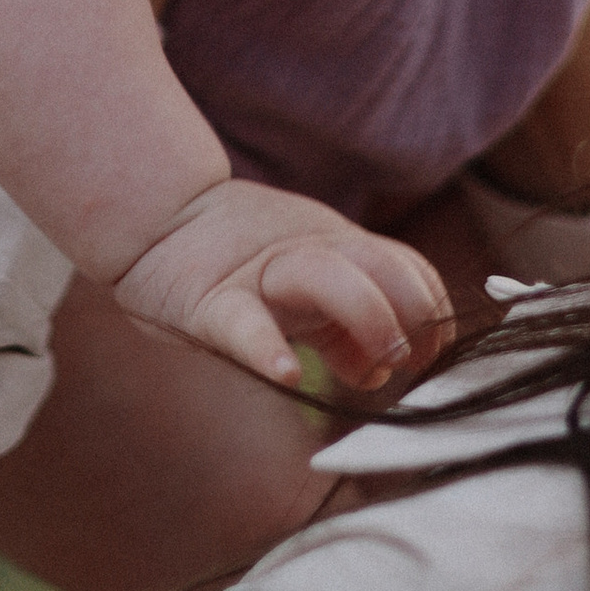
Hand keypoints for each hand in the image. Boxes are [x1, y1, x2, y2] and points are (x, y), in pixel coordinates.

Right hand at [110, 177, 451, 395]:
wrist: (155, 217)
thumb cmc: (235, 263)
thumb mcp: (302, 292)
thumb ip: (343, 329)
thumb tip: (380, 371)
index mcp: (331, 249)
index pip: (403, 265)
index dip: (430, 305)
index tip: (434, 349)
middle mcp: (304, 254)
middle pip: (378, 262)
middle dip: (411, 308)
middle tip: (412, 354)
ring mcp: (258, 275)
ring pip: (325, 277)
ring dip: (368, 315)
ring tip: (383, 358)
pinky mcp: (209, 301)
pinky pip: (243, 324)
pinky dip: (267, 349)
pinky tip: (286, 373)